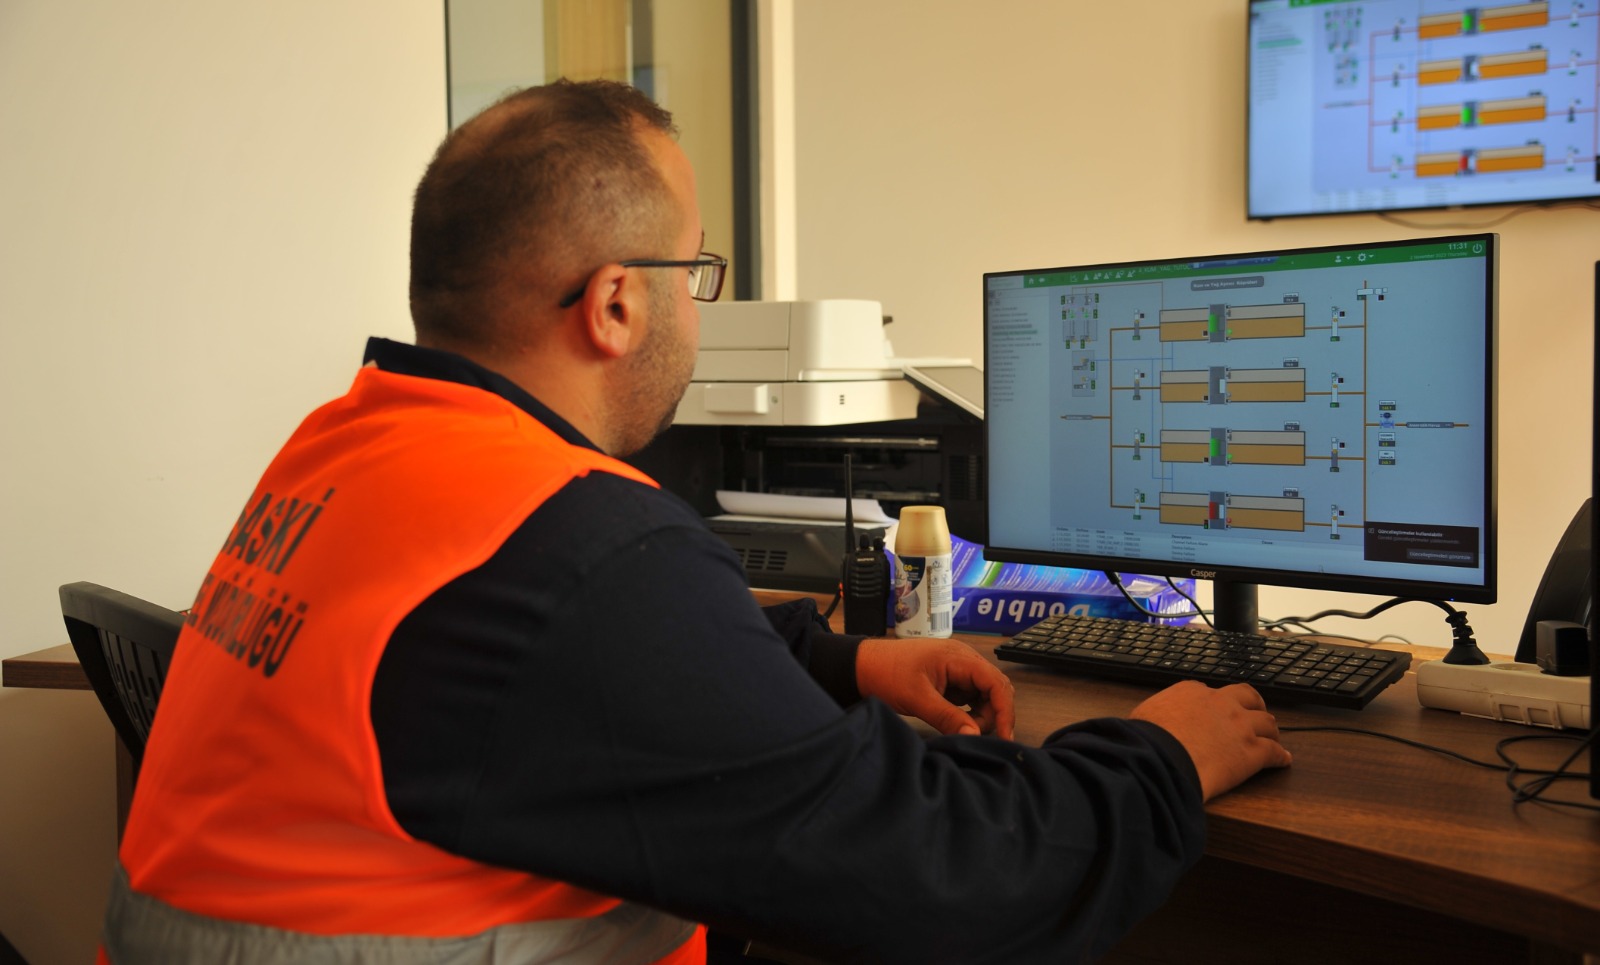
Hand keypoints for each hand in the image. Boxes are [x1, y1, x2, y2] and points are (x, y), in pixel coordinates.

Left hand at [855, 638, 1014, 738]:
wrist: (862, 666)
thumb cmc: (886, 674)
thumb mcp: (917, 698)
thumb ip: (948, 718)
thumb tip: (975, 736)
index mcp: (958, 658)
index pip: (996, 682)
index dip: (1005, 710)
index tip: (1004, 736)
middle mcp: (963, 660)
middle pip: (995, 688)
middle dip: (994, 714)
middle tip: (978, 735)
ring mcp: (957, 670)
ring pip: (985, 694)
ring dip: (982, 715)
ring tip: (964, 730)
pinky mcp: (949, 680)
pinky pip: (971, 696)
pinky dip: (971, 712)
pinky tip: (960, 724)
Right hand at [1130, 681, 1291, 800]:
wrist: (1161, 757)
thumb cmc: (1147, 739)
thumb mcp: (1143, 715)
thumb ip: (1155, 713)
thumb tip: (1146, 722)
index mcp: (1193, 692)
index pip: (1213, 692)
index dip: (1220, 702)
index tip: (1220, 709)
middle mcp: (1221, 703)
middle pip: (1248, 697)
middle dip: (1254, 705)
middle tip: (1256, 713)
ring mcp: (1240, 727)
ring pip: (1268, 723)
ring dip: (1271, 730)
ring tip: (1273, 737)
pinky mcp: (1252, 753)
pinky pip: (1274, 752)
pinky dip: (1280, 756)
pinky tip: (1283, 759)